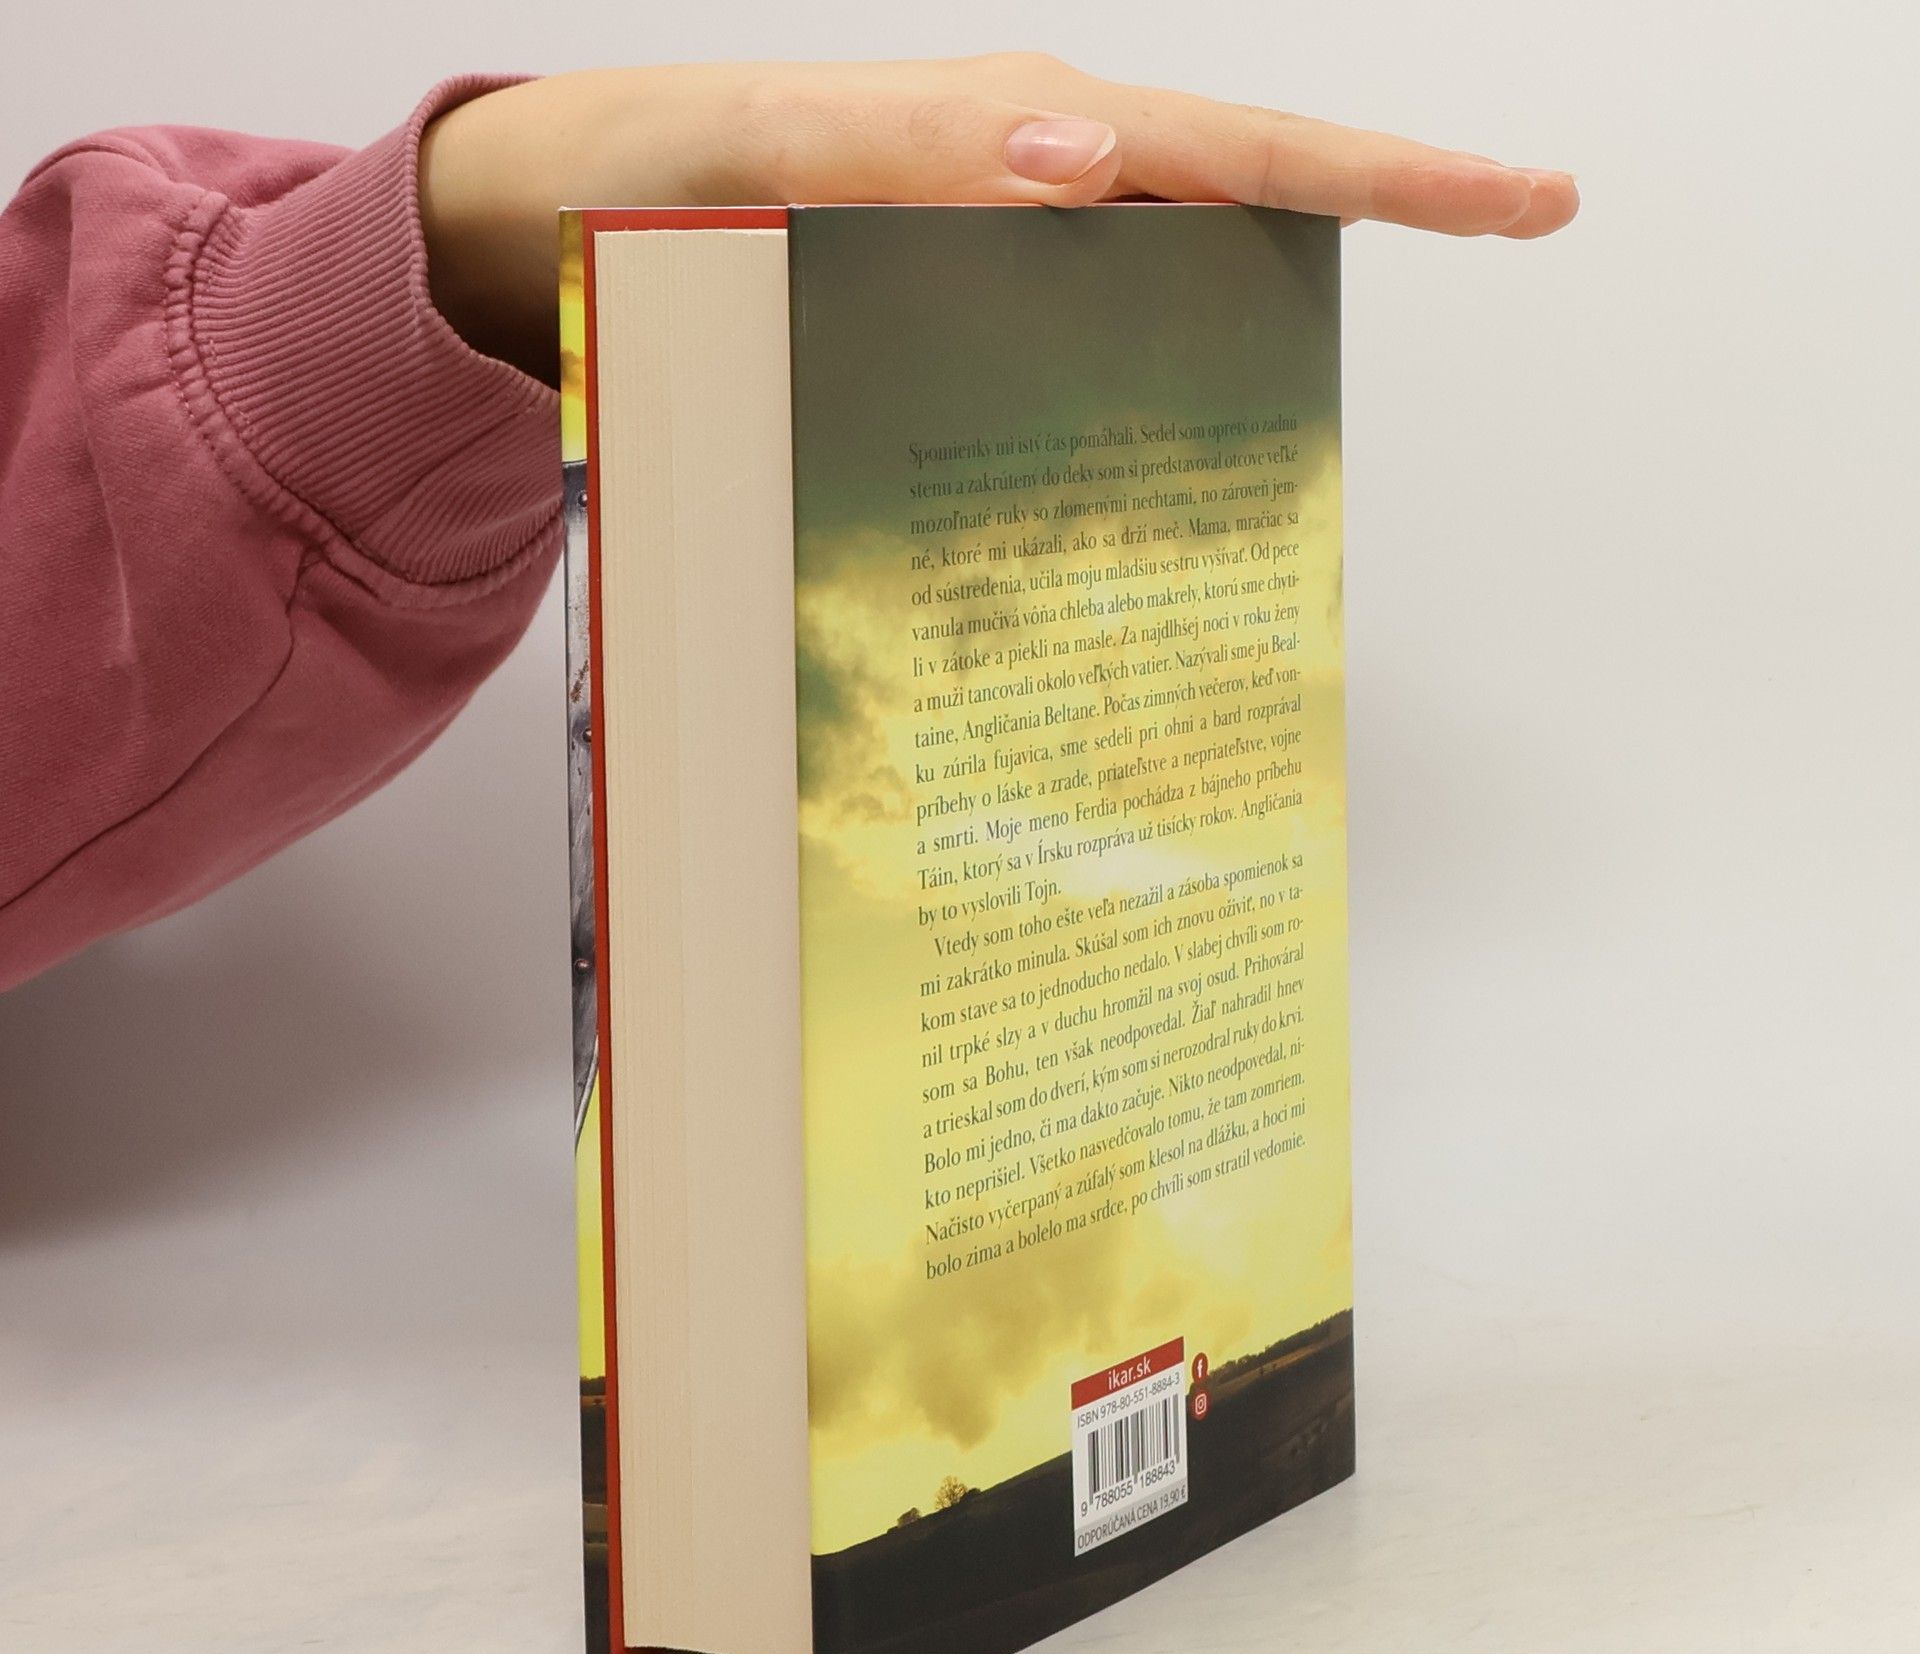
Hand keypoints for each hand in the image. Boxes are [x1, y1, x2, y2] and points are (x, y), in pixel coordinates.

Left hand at [419, 57, 1578, 383]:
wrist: (556, 230)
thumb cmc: (653, 176)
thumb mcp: (768, 144)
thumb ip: (909, 144)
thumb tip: (1083, 151)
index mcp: (1018, 134)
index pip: (1242, 146)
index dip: (1388, 169)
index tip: (1523, 194)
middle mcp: (1033, 188)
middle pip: (1248, 193)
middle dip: (1391, 206)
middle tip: (1528, 218)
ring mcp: (1007, 256)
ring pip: (1178, 279)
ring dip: (1279, 317)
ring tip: (1370, 395)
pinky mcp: (964, 319)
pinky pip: (1087, 344)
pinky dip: (1152, 387)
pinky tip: (1181, 456)